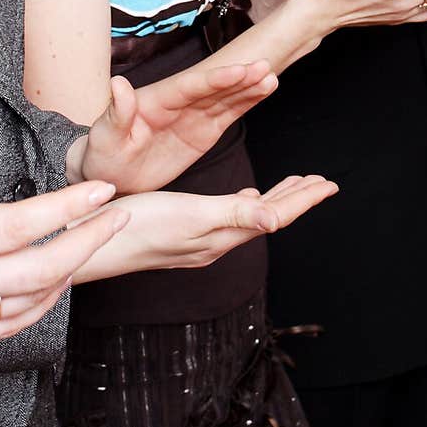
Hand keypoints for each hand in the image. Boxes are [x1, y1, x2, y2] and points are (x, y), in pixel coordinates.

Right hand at [0, 116, 127, 385]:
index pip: (16, 226)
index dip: (64, 207)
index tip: (100, 188)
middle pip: (40, 268)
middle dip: (89, 240)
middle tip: (121, 212)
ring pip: (32, 302)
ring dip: (72, 271)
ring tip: (97, 240)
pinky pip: (8, 329)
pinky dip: (41, 307)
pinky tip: (55, 286)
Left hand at [72, 60, 278, 193]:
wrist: (108, 174)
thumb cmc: (101, 154)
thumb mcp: (104, 137)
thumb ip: (117, 113)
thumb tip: (117, 84)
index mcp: (156, 101)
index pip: (189, 86)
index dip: (215, 78)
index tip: (239, 69)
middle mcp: (177, 103)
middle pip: (213, 87)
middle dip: (238, 77)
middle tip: (264, 66)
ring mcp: (192, 115)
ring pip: (225, 97)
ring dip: (248, 87)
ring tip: (271, 77)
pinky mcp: (202, 131)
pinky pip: (228, 114)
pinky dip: (247, 102)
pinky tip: (265, 90)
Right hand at [72, 174, 338, 282]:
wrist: (96, 243)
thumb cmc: (140, 225)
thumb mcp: (190, 214)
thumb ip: (232, 214)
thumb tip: (276, 219)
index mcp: (223, 234)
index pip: (275, 215)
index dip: (303, 199)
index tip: (330, 184)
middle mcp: (216, 240)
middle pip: (268, 217)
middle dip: (296, 199)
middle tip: (321, 183)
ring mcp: (200, 238)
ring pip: (249, 216)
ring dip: (274, 199)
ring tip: (293, 187)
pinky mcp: (184, 232)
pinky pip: (228, 215)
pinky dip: (245, 202)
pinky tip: (243, 197)